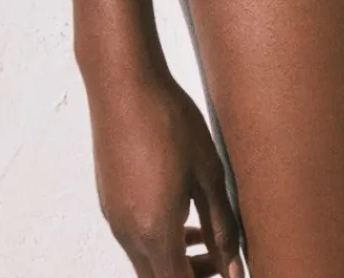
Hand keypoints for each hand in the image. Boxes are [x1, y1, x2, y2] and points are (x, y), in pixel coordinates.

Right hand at [86, 62, 243, 277]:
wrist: (124, 84)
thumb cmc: (168, 119)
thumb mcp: (207, 171)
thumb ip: (221, 223)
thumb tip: (234, 264)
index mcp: (156, 230)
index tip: (227, 272)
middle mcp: (129, 233)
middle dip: (191, 276)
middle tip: (220, 257)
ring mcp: (115, 219)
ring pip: (146, 260)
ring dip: (174, 258)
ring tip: (203, 232)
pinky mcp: (109, 202)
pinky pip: (134, 238)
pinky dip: (158, 238)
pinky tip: (178, 207)